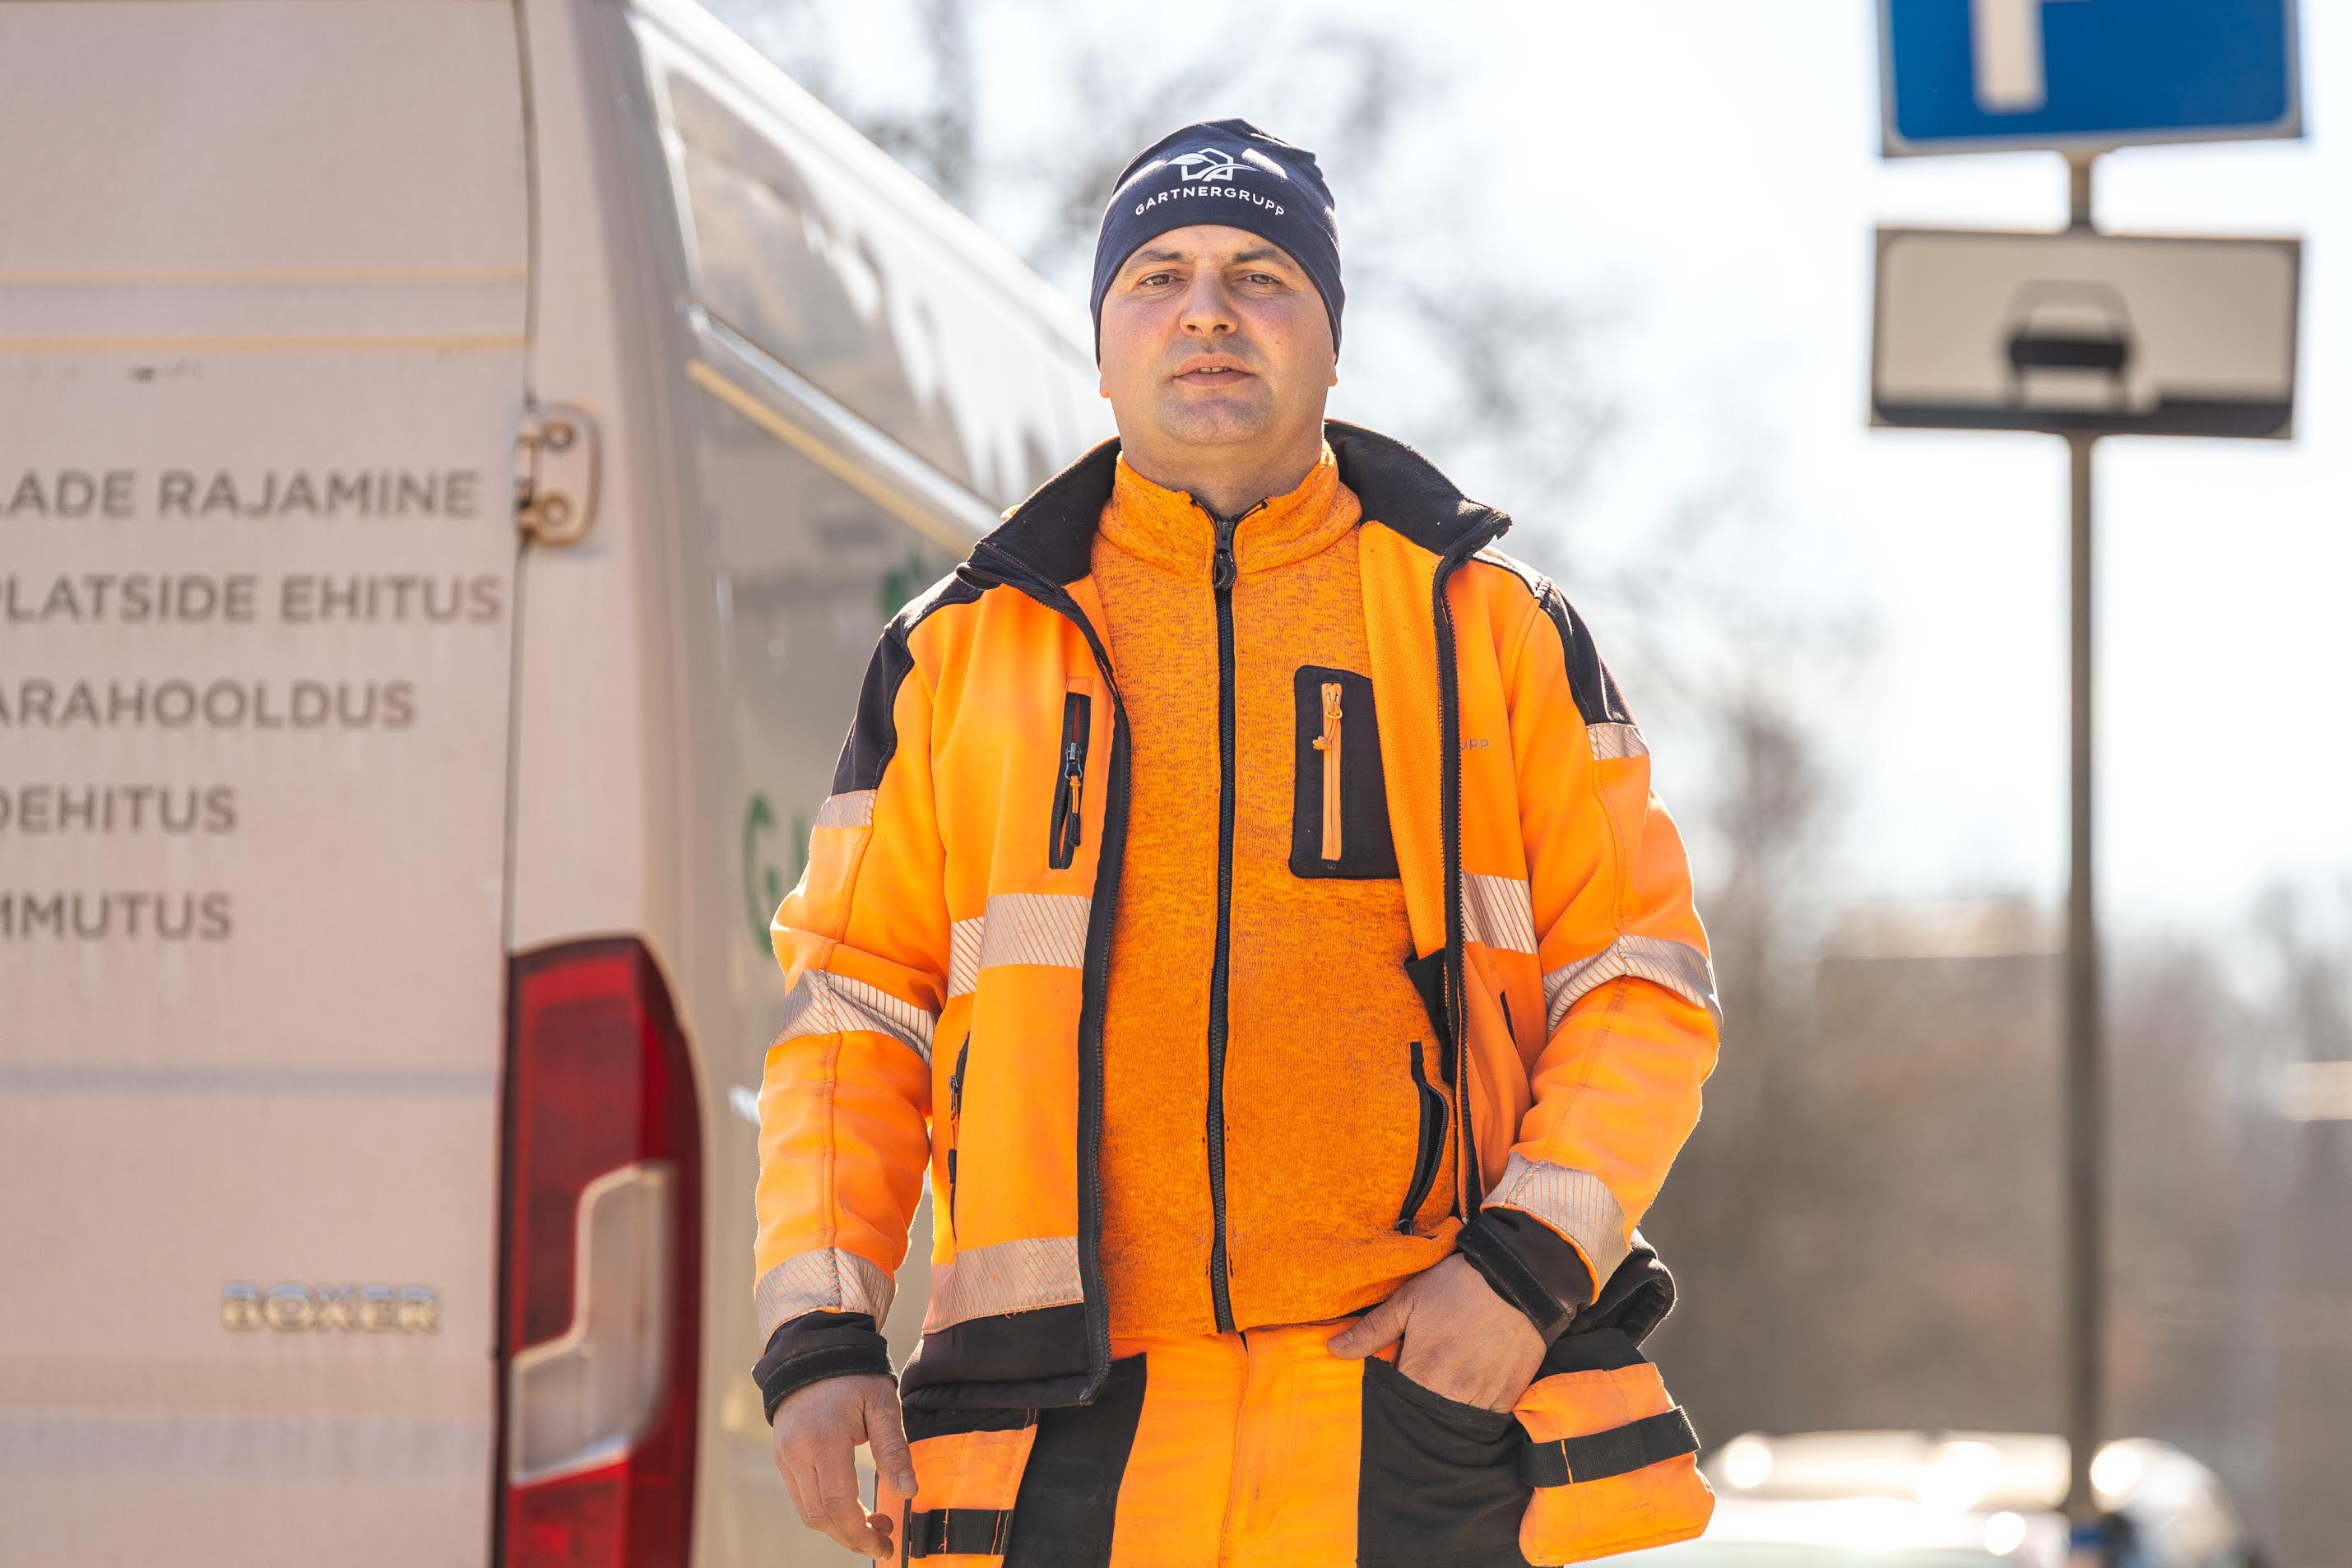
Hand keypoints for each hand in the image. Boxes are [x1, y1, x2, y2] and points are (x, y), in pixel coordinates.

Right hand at [770, 1374, 917, 1558]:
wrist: (813, 1352)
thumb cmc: (854, 1377)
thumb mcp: (882, 1404)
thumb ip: (894, 1448)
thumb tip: (909, 1491)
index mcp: (823, 1440)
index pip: (839, 1504)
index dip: (862, 1534)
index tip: (887, 1546)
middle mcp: (796, 1453)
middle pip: (820, 1516)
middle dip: (852, 1538)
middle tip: (885, 1540)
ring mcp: (784, 1457)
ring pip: (808, 1512)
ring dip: (839, 1528)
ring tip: (872, 1524)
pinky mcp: (782, 1458)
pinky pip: (802, 1497)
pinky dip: (826, 1511)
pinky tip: (850, 1508)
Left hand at [1329, 1254, 1545, 1411]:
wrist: (1517, 1279)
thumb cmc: (1456, 1287)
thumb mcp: (1408, 1301)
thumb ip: (1370, 1331)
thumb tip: (1333, 1349)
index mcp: (1421, 1374)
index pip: (1395, 1404)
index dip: (1392, 1394)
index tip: (1397, 1379)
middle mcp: (1451, 1395)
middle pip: (1426, 1417)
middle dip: (1419, 1406)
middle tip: (1424, 1379)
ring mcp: (1483, 1399)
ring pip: (1456, 1422)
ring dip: (1447, 1409)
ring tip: (1447, 1385)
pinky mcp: (1508, 1397)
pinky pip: (1487, 1418)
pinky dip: (1476, 1409)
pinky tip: (1472, 1389)